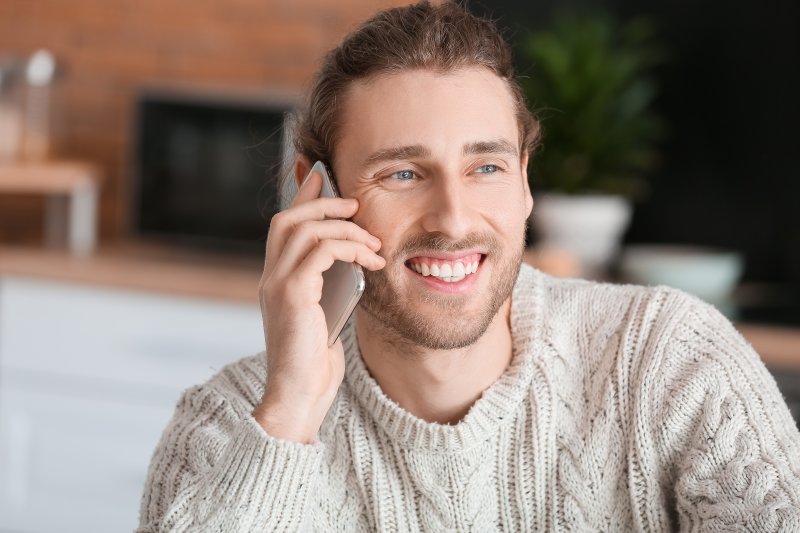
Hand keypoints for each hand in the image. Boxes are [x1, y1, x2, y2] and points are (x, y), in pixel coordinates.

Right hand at [252, 169, 384, 442]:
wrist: (299, 397)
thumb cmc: (315, 363)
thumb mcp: (327, 315)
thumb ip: (330, 287)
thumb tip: (354, 262)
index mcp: (277, 281)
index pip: (283, 227)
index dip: (302, 197)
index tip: (324, 179)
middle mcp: (271, 278)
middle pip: (288, 219)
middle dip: (323, 204)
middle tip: (355, 205)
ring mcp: (277, 285)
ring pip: (303, 229)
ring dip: (344, 227)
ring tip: (372, 240)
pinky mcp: (291, 295)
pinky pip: (319, 251)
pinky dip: (348, 247)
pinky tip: (371, 259)